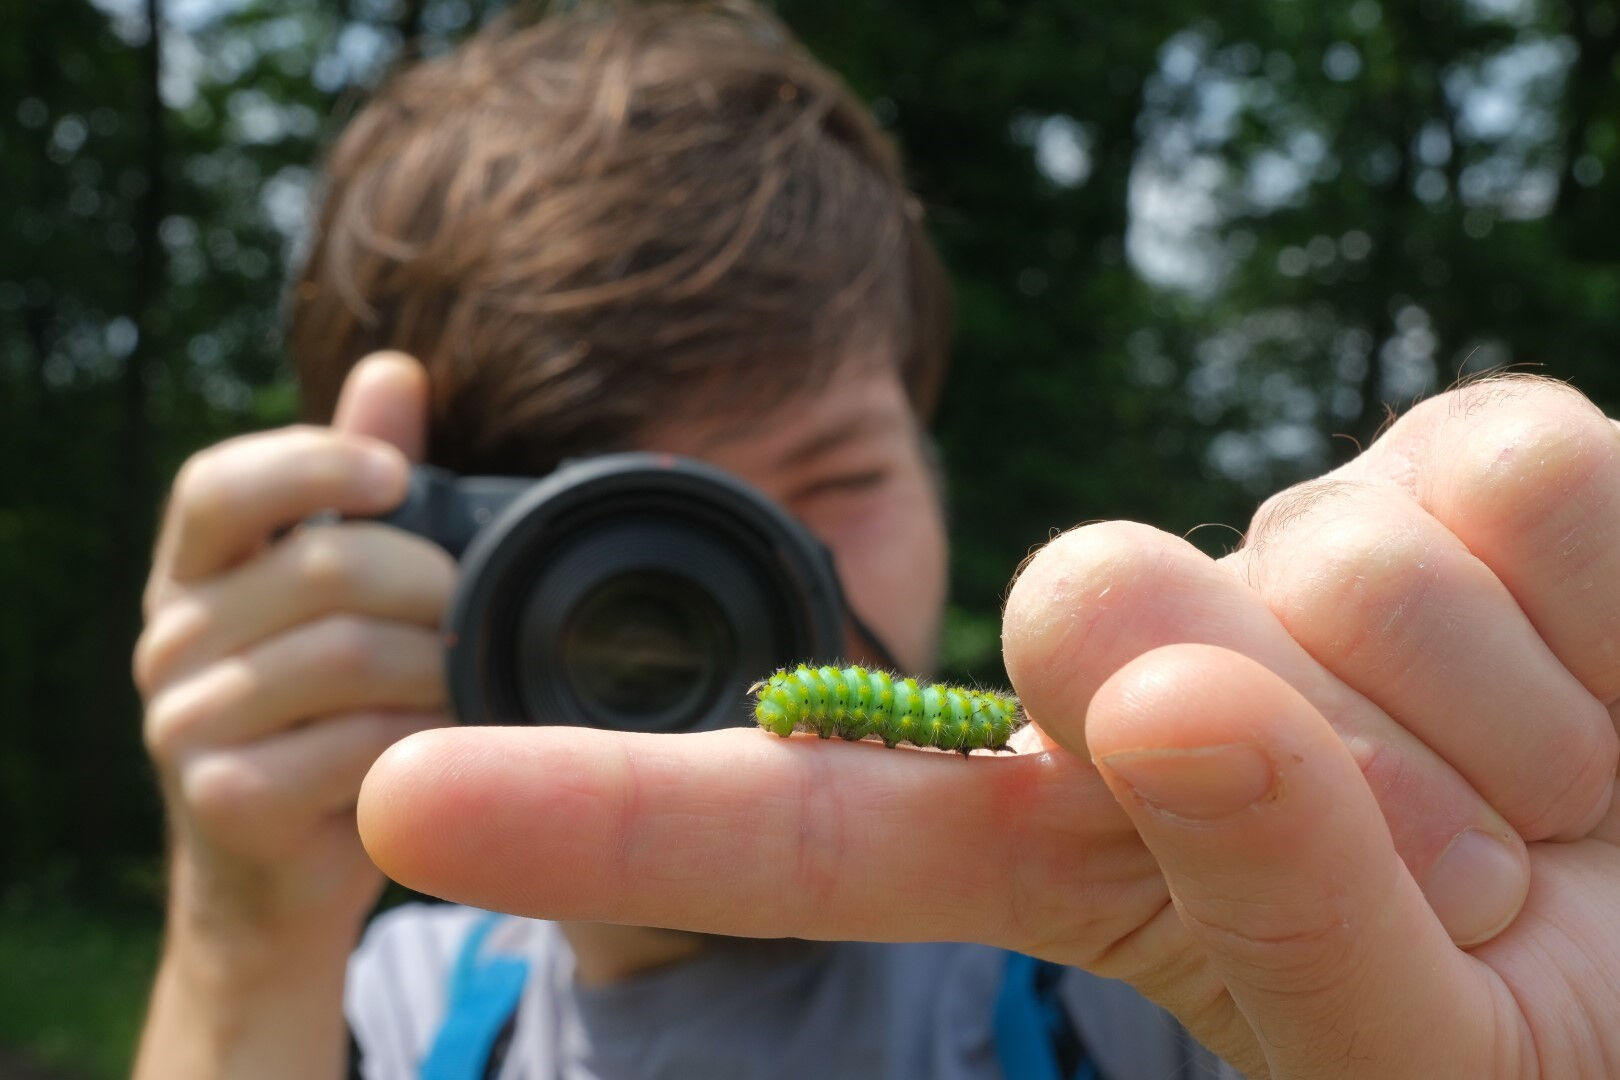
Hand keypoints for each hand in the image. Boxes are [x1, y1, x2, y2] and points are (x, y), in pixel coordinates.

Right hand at [136, 352, 454, 942]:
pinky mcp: (224, 799)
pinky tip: (446, 743)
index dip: (311, 463)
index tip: (399, 473)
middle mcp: (169, 639)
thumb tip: (394, 370)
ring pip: (344, 656)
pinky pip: (351, 744)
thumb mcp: (339, 596)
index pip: (218, 486)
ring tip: (471, 677)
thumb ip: (359, 485)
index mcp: (195, 572)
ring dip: (436, 665)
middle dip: (429, 583)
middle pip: (319, 570)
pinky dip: (423, 738)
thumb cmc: (327, 712)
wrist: (285, 871)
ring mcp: (183, 724)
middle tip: (478, 611)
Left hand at [354, 376, 1617, 1078]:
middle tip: (1470, 863)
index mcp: (1083, 843)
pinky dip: (1604, 625)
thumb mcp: (1424, 1041)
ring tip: (1567, 795)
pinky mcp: (1465, 455)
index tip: (410, 799)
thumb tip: (1151, 680)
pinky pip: (1503, 486)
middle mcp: (1152, 670)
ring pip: (1313, 560)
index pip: (812, 821)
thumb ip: (1266, 909)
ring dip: (1491, 728)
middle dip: (1296, 763)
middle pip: (1085, 613)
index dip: (609, 811)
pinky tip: (1608, 679)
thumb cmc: (1572, 1020)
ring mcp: (1298, 546)